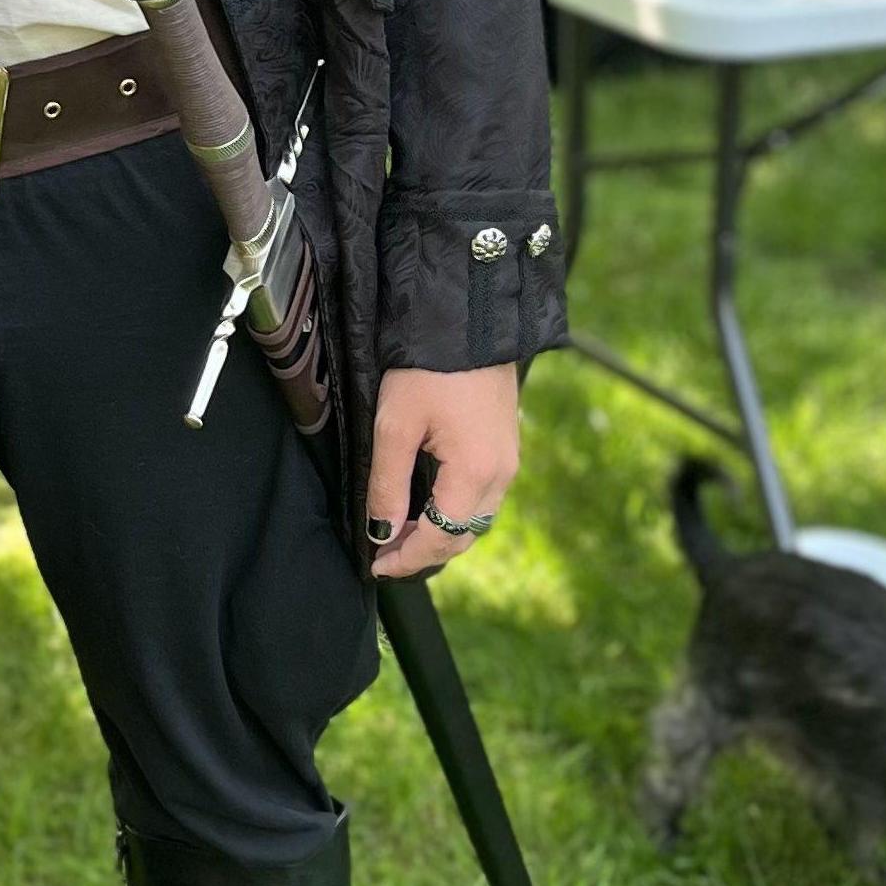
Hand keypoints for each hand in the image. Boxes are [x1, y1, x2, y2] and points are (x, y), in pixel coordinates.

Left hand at [367, 364, 517, 579]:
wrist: (468, 319)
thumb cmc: (426, 369)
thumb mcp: (395, 426)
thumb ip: (387, 484)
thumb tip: (381, 531)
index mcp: (476, 473)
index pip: (441, 538)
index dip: (406, 558)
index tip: (376, 566)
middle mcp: (502, 474)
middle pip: (464, 537)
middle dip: (424, 552)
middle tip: (384, 555)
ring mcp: (509, 460)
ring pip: (475, 519)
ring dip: (441, 534)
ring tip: (400, 533)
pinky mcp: (506, 445)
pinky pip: (483, 496)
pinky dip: (454, 512)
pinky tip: (427, 505)